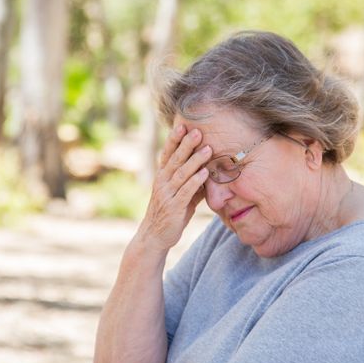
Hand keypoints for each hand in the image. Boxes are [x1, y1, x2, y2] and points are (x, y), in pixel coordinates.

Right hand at [137, 124, 210, 251]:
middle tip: (197, 130)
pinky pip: (186, 191)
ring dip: (195, 160)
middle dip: (186, 144)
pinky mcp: (174, 207)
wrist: (155, 237)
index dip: (174, 140)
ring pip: (181, 174)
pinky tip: (206, 173)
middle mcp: (162, 183)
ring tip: (208, 149)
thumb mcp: (180, 195)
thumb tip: (208, 171)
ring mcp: (167, 194)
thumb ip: (191, 183)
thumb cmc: (170, 214)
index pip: (167, 154)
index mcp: (162, 177)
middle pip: (174, 160)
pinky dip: (196, 181)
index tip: (182, 125)